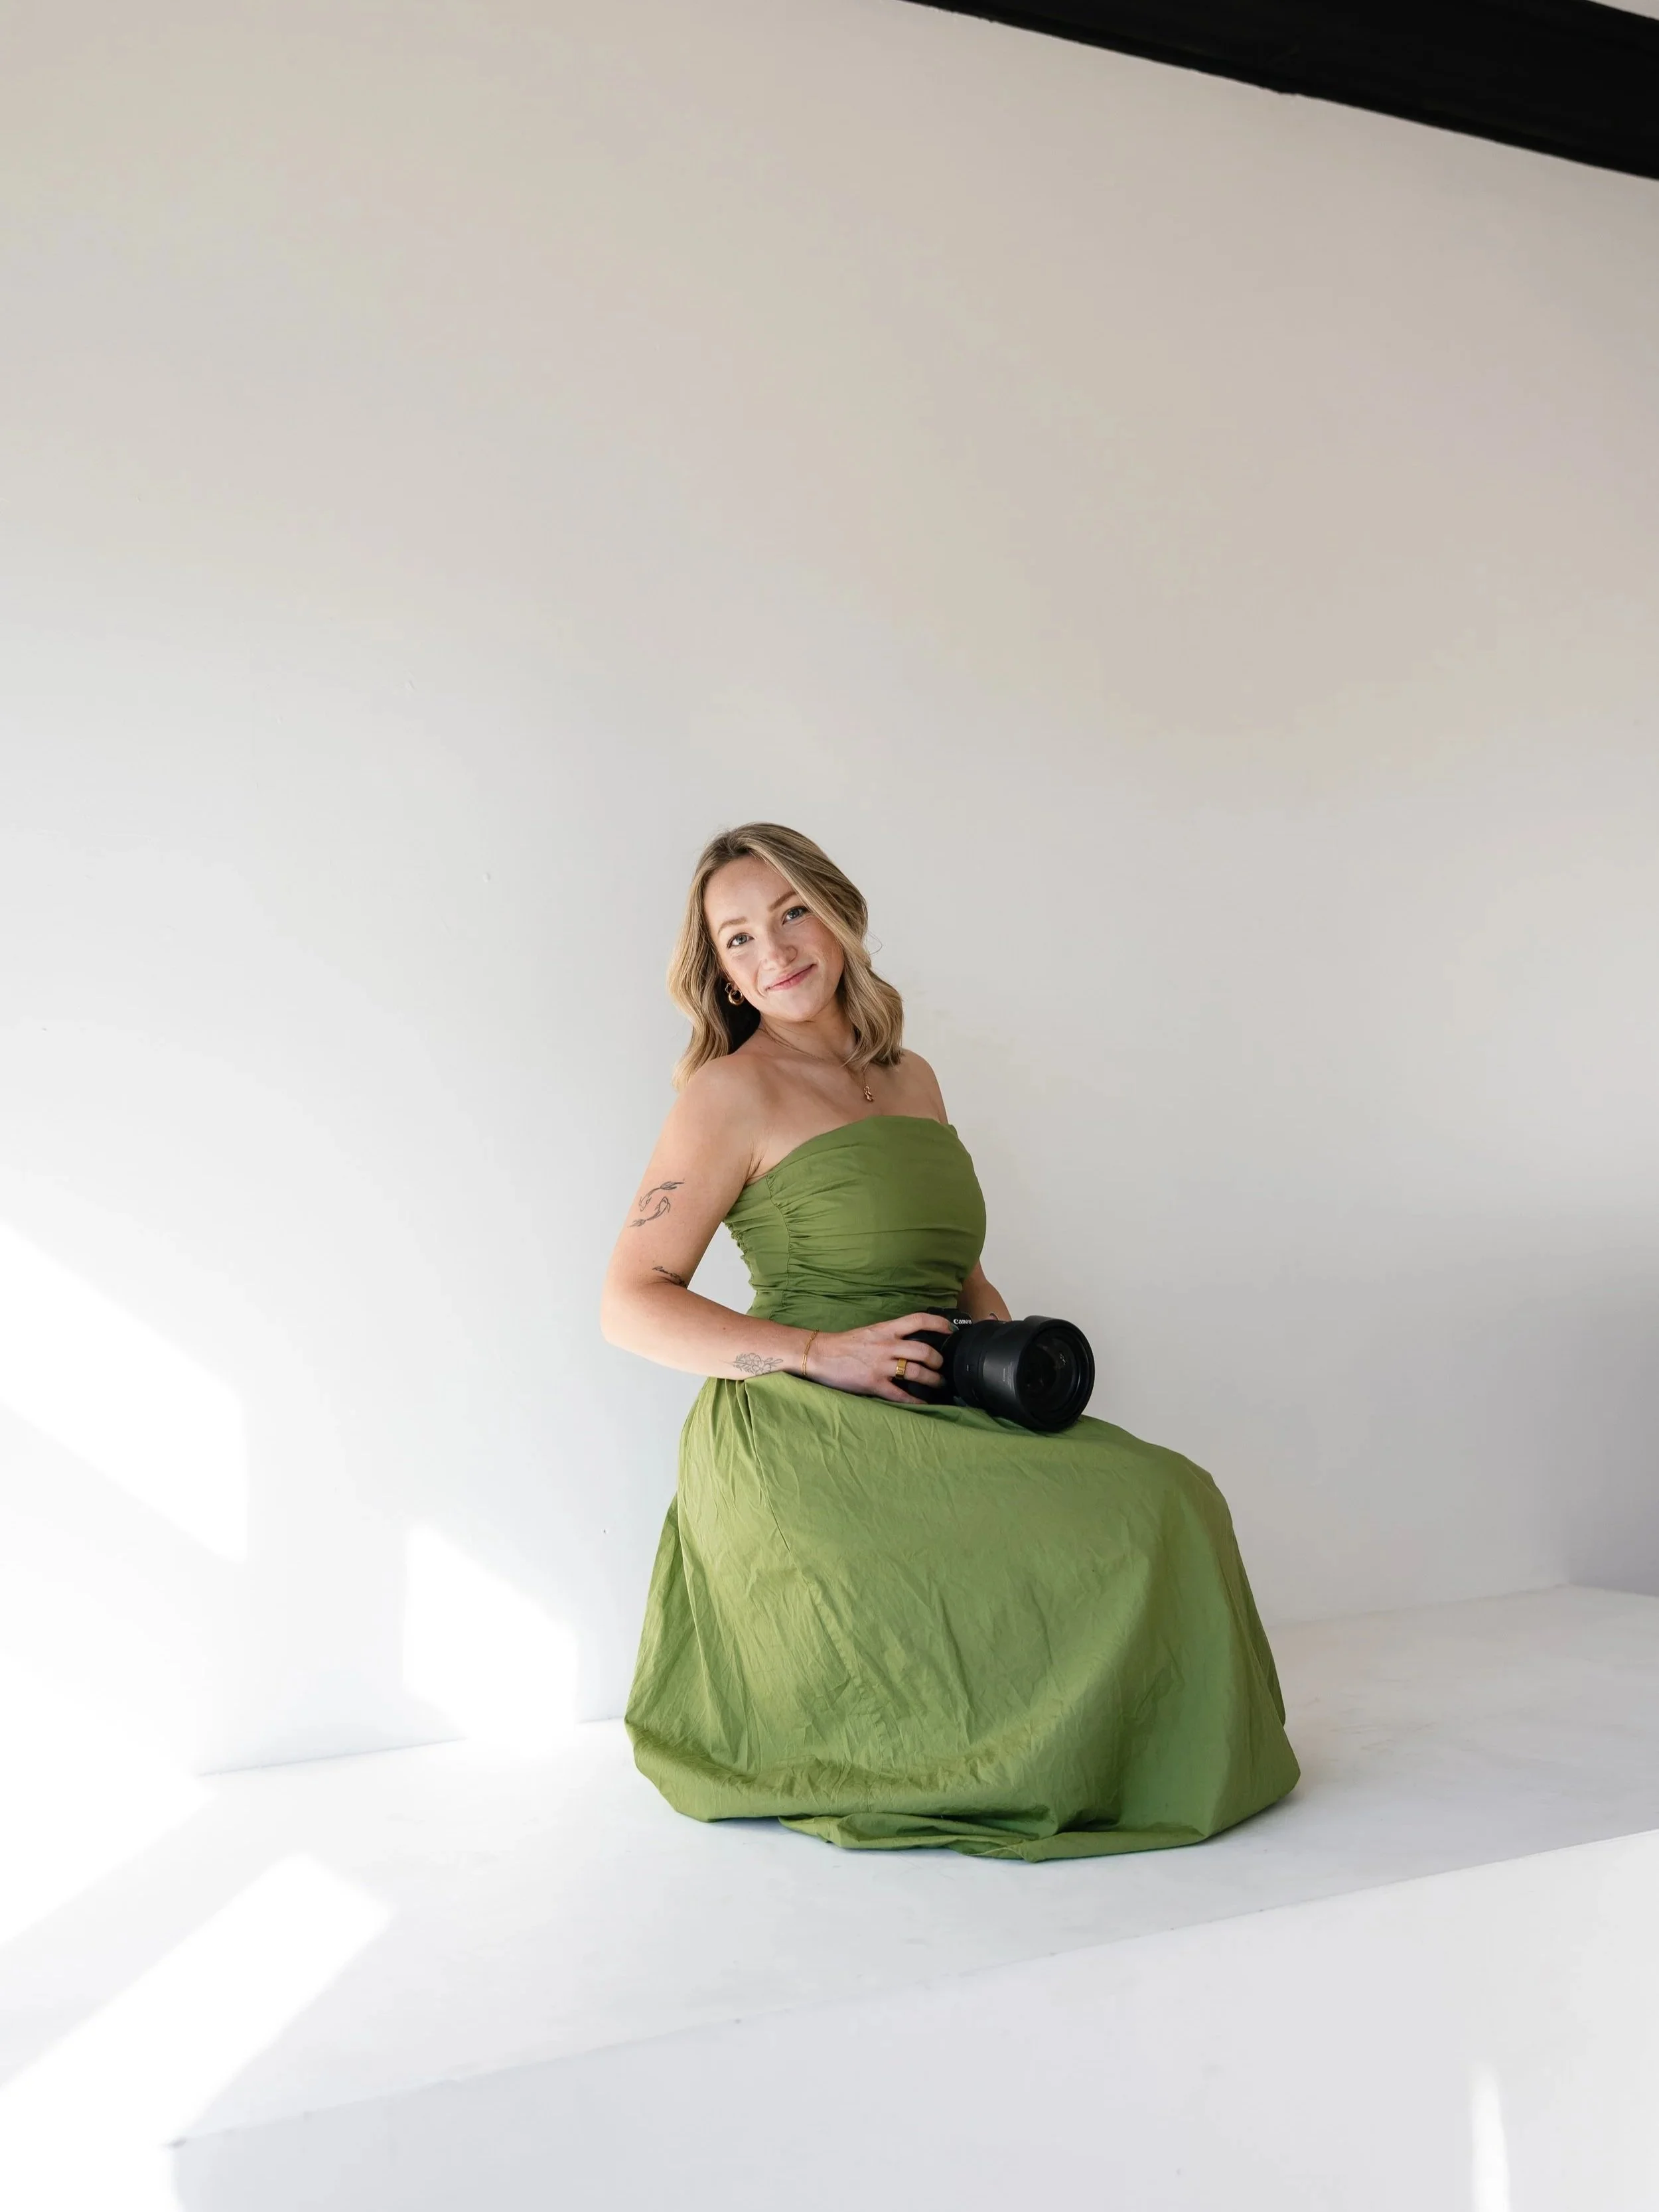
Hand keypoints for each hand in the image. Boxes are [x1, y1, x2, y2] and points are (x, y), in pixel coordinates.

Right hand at [805, 1314, 947, 1405]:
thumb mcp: (870, 1332)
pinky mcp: (873, 1383)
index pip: (918, 1320)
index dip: (938, 1323)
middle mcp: (886, 1345)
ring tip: (939, 1384)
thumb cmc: (844, 1344)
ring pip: (915, 1372)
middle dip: (938, 1360)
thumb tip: (912, 1341)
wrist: (819, 1354)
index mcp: (885, 1329)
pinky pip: (900, 1394)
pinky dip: (915, 1401)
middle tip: (943, 1366)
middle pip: (923, 1350)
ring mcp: (880, 1365)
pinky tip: (924, 1404)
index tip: (951, 1330)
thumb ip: (890, 1336)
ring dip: (932, 1380)